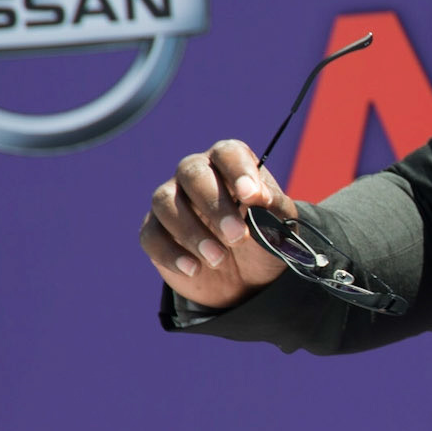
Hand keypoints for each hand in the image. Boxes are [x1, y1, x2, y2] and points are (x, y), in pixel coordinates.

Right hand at [140, 140, 297, 310]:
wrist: (247, 276)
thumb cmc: (264, 237)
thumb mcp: (279, 223)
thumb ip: (272, 206)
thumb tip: (258, 196)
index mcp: (229, 164)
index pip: (228, 154)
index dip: (239, 171)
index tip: (251, 196)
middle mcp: (195, 174)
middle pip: (192, 174)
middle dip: (215, 206)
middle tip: (237, 237)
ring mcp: (171, 200)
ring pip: (165, 202)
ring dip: (191, 232)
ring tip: (219, 259)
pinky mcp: (155, 231)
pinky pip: (152, 236)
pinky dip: (171, 254)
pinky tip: (194, 269)